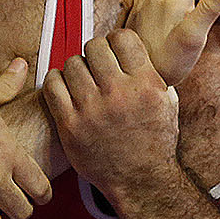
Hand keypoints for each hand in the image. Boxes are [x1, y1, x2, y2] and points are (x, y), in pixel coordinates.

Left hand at [42, 28, 177, 206]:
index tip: (114, 51)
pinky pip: (52, 85)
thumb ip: (152, 72)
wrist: (141, 180)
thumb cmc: (156, 140)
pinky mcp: (70, 125)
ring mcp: (92, 110)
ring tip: (82, 79)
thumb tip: (135, 46)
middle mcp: (119, 94)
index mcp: (146, 84)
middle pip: (94, 47)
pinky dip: (56, 80)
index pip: (122, 38)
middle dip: (95, 53)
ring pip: (72, 63)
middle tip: (96, 65)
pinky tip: (64, 87)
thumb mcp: (168, 102)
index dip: (116, 41)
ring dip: (76, 67)